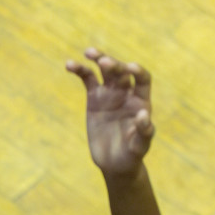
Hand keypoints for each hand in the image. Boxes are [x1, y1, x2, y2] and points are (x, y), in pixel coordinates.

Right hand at [66, 48, 154, 178]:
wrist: (115, 162)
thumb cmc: (132, 153)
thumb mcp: (140, 145)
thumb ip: (144, 131)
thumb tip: (144, 115)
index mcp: (141, 100)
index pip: (143, 79)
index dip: (138, 71)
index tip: (129, 68)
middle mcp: (127, 92)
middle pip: (122, 72)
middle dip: (114, 65)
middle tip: (103, 61)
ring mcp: (110, 93)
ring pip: (104, 71)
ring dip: (98, 58)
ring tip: (89, 52)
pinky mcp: (94, 98)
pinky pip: (87, 79)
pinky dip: (80, 70)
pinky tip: (69, 64)